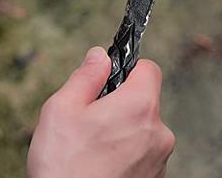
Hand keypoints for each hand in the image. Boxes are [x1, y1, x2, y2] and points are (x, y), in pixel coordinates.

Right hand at [27, 47, 174, 177]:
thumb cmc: (63, 166)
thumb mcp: (63, 108)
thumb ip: (86, 76)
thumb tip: (99, 55)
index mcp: (139, 107)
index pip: (149, 69)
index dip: (128, 67)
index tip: (110, 76)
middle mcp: (158, 133)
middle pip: (144, 99)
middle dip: (119, 100)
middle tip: (90, 116)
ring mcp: (159, 160)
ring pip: (142, 126)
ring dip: (122, 127)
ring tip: (92, 144)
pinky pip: (142, 150)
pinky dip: (126, 150)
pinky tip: (100, 162)